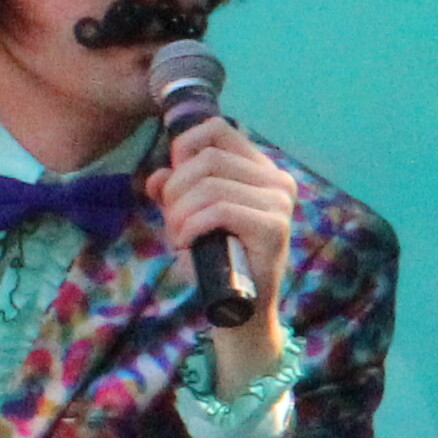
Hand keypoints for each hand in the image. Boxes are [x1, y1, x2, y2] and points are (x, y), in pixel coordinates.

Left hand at [149, 113, 298, 376]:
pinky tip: (186, 243)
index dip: (184, 148)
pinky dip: (190, 226)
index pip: (217, 129)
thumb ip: (174, 191)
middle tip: (171, 220)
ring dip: (179, 213)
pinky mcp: (273, 226)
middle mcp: (277, 179)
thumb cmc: (216, 259)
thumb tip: (158, 176)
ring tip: (178, 237)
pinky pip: (218, 210)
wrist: (238, 308)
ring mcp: (279, 202)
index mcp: (260, 169)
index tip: (174, 183)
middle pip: (207, 159)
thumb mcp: (187, 216)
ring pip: (209, 184)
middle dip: (175, 189)